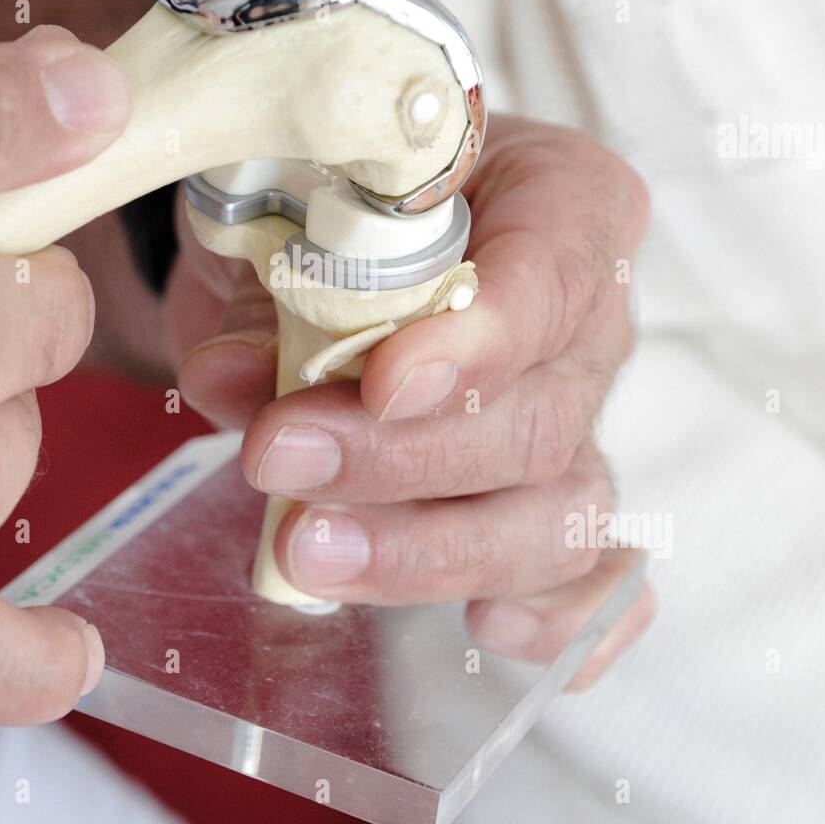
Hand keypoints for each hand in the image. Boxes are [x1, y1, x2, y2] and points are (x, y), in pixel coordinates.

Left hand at [172, 118, 654, 688]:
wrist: (325, 235)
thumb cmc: (331, 194)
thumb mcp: (293, 201)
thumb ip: (275, 285)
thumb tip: (229, 379)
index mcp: (561, 199)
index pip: (554, 273)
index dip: (478, 341)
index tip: (384, 384)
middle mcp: (591, 321)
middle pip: (539, 418)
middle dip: (406, 460)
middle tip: (279, 459)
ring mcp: (578, 419)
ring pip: (559, 514)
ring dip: (432, 551)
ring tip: (310, 555)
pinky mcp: (551, 500)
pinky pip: (595, 575)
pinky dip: (558, 618)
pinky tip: (487, 629)